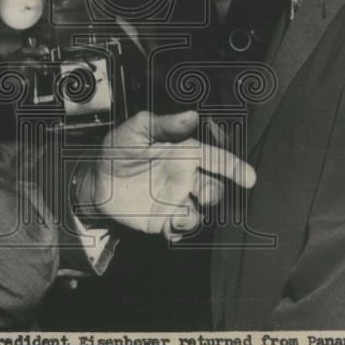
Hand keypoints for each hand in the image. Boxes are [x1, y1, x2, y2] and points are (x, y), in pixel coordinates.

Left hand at [74, 110, 255, 240]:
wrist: (97, 181)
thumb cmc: (118, 150)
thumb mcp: (136, 130)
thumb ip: (164, 123)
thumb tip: (192, 115)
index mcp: (184, 153)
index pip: (216, 158)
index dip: (234, 167)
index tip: (248, 177)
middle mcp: (186, 177)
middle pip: (215, 188)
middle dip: (214, 192)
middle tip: (199, 191)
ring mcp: (177, 199)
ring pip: (203, 211)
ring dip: (197, 213)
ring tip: (179, 210)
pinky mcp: (165, 219)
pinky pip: (184, 228)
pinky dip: (182, 229)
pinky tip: (170, 224)